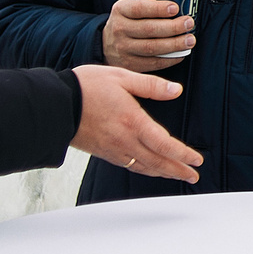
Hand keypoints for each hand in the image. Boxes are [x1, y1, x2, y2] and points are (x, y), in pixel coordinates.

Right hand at [70, 64, 201, 182]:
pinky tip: (150, 169)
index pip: (165, 145)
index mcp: (133, 121)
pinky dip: (145, 170)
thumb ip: (151, 86)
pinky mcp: (103, 152)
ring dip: (163, 173)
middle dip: (178, 170)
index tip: (196, 160)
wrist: (55, 104)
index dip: (183, 155)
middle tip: (193, 176)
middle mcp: (124, 140)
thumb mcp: (122, 77)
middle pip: (157, 162)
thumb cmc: (87, 87)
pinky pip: (129, 165)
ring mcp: (113, 149)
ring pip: (144, 167)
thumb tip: (176, 90)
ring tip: (177, 175)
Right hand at [102, 0, 194, 69]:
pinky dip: (169, 59)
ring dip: (174, 44)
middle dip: (173, 27)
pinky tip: (180, 53)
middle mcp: (119, 29)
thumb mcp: (129, 6)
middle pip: (149, 29)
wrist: (106, 44)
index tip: (176, 8)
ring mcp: (123, 49)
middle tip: (189, 23)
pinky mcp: (129, 65)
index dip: (158, 8)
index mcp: (120, 10)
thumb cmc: (127, 21)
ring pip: (151, 48)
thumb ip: (148, 2)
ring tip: (190, 39)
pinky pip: (152, 63)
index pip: (139, 8)